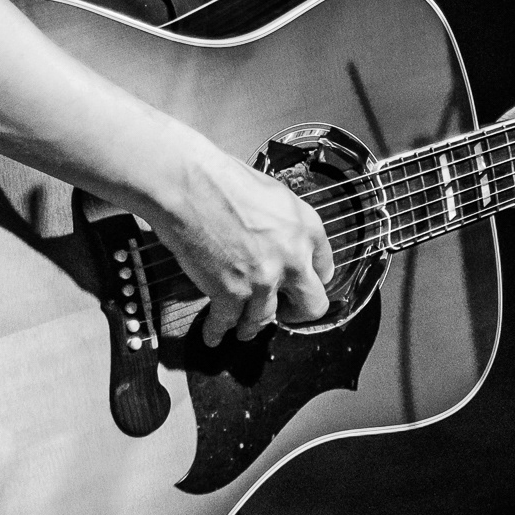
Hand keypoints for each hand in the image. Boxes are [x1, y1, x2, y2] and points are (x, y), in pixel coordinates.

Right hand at [146, 135, 333, 345]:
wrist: (188, 184)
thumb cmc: (223, 179)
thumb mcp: (274, 196)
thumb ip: (287, 226)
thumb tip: (282, 242)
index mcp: (308, 229)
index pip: (325, 269)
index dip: (311, 280)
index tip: (300, 286)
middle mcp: (293, 258)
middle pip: (312, 306)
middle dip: (296, 312)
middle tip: (284, 312)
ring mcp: (263, 280)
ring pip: (265, 320)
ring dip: (251, 325)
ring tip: (243, 328)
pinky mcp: (230, 294)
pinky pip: (227, 323)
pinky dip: (217, 331)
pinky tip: (213, 334)